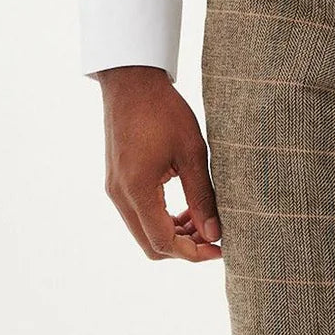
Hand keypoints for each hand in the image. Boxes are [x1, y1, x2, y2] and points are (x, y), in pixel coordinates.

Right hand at [98, 66, 221, 260]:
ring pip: (145, 233)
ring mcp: (115, 189)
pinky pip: (139, 216)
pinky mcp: (117, 182)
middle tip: (213, 235)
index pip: (164, 242)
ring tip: (203, 220)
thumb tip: (215, 234)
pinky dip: (163, 220)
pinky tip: (186, 209)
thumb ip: (203, 197)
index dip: (193, 253)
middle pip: (152, 246)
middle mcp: (120, 195)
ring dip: (174, 235)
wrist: (130, 80)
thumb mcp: (193, 153)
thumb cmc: (164, 110)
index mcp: (138, 189)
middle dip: (185, 248)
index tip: (219, 249)